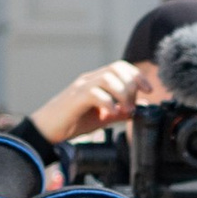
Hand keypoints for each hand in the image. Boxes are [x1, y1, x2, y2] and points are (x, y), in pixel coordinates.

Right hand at [25, 59, 141, 147]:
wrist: (46, 130)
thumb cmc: (72, 122)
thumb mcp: (102, 117)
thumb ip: (119, 111)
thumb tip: (139, 107)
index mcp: (96, 81)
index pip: (121, 67)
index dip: (138, 75)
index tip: (149, 90)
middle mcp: (89, 79)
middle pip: (117, 68)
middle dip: (132, 85)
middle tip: (132, 106)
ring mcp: (81, 87)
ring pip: (108, 77)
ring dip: (122, 93)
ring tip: (124, 110)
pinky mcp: (74, 98)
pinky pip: (94, 92)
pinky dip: (107, 102)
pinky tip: (110, 112)